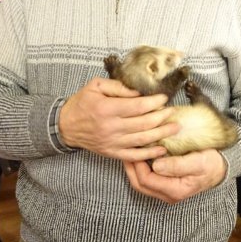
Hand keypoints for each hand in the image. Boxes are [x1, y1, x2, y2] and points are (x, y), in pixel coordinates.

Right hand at [59, 77, 178, 160]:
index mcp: (107, 109)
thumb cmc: (82, 103)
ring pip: (142, 140)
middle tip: (174, 112)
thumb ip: (118, 87)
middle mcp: (111, 127)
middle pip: (143, 123)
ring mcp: (112, 142)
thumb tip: (139, 92)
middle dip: (162, 117)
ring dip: (161, 134)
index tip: (164, 98)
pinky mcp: (112, 153)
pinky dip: (149, 154)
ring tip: (175, 128)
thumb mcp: (95, 86)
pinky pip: (134, 156)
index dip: (154, 102)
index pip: (137, 106)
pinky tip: (162, 149)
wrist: (66, 126)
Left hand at [123, 149, 226, 202]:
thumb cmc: (211, 163)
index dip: (137, 165)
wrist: (222, 167)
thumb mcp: (198, 162)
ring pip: (141, 183)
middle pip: (140, 184)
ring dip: (133, 168)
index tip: (134, 148)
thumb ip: (177, 165)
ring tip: (129, 152)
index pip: (147, 180)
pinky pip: (148, 178)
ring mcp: (166, 190)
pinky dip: (140, 167)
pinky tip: (139, 155)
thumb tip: (156, 165)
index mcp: (175, 190)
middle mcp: (168, 194)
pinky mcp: (166, 184)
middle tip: (125, 149)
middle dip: (130, 167)